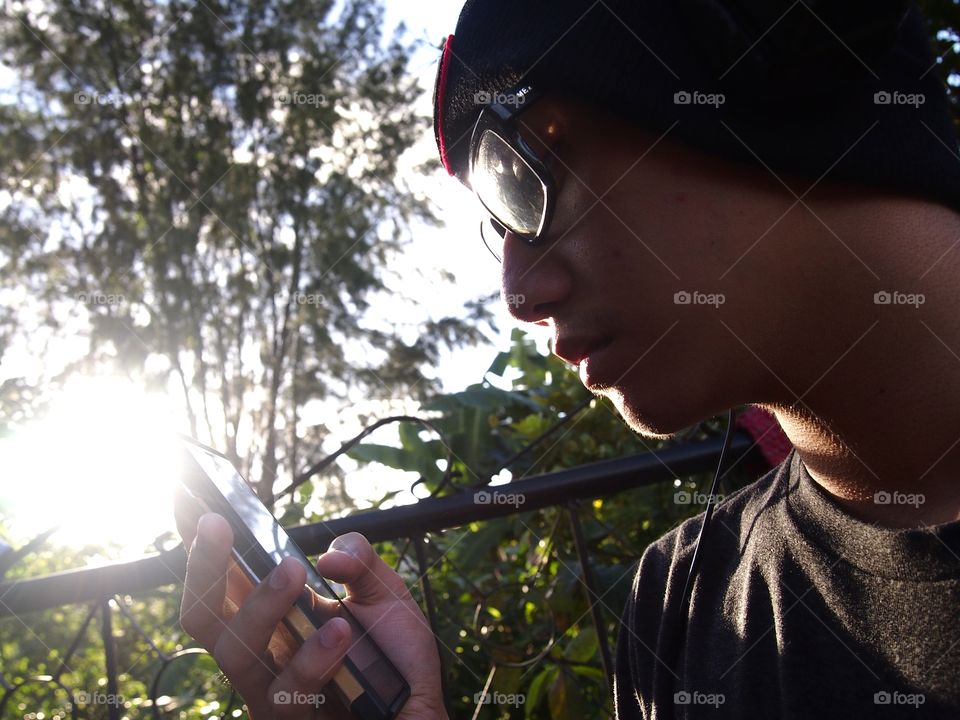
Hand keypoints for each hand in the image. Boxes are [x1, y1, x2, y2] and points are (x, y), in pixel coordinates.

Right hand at [175, 495, 446, 718]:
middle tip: (218, 524)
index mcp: (273, 618)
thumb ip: (359, 560)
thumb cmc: (393, 655)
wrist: (420, 713)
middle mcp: (262, 655)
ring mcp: (272, 692)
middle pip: (205, 618)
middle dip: (204, 567)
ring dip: (261, 605)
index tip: (185, 498)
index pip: (222, 581)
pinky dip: (312, 659)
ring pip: (236, 655)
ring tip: (295, 570)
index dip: (199, 544)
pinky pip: (288, 696)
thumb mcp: (384, 593)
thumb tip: (328, 556)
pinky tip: (340, 632)